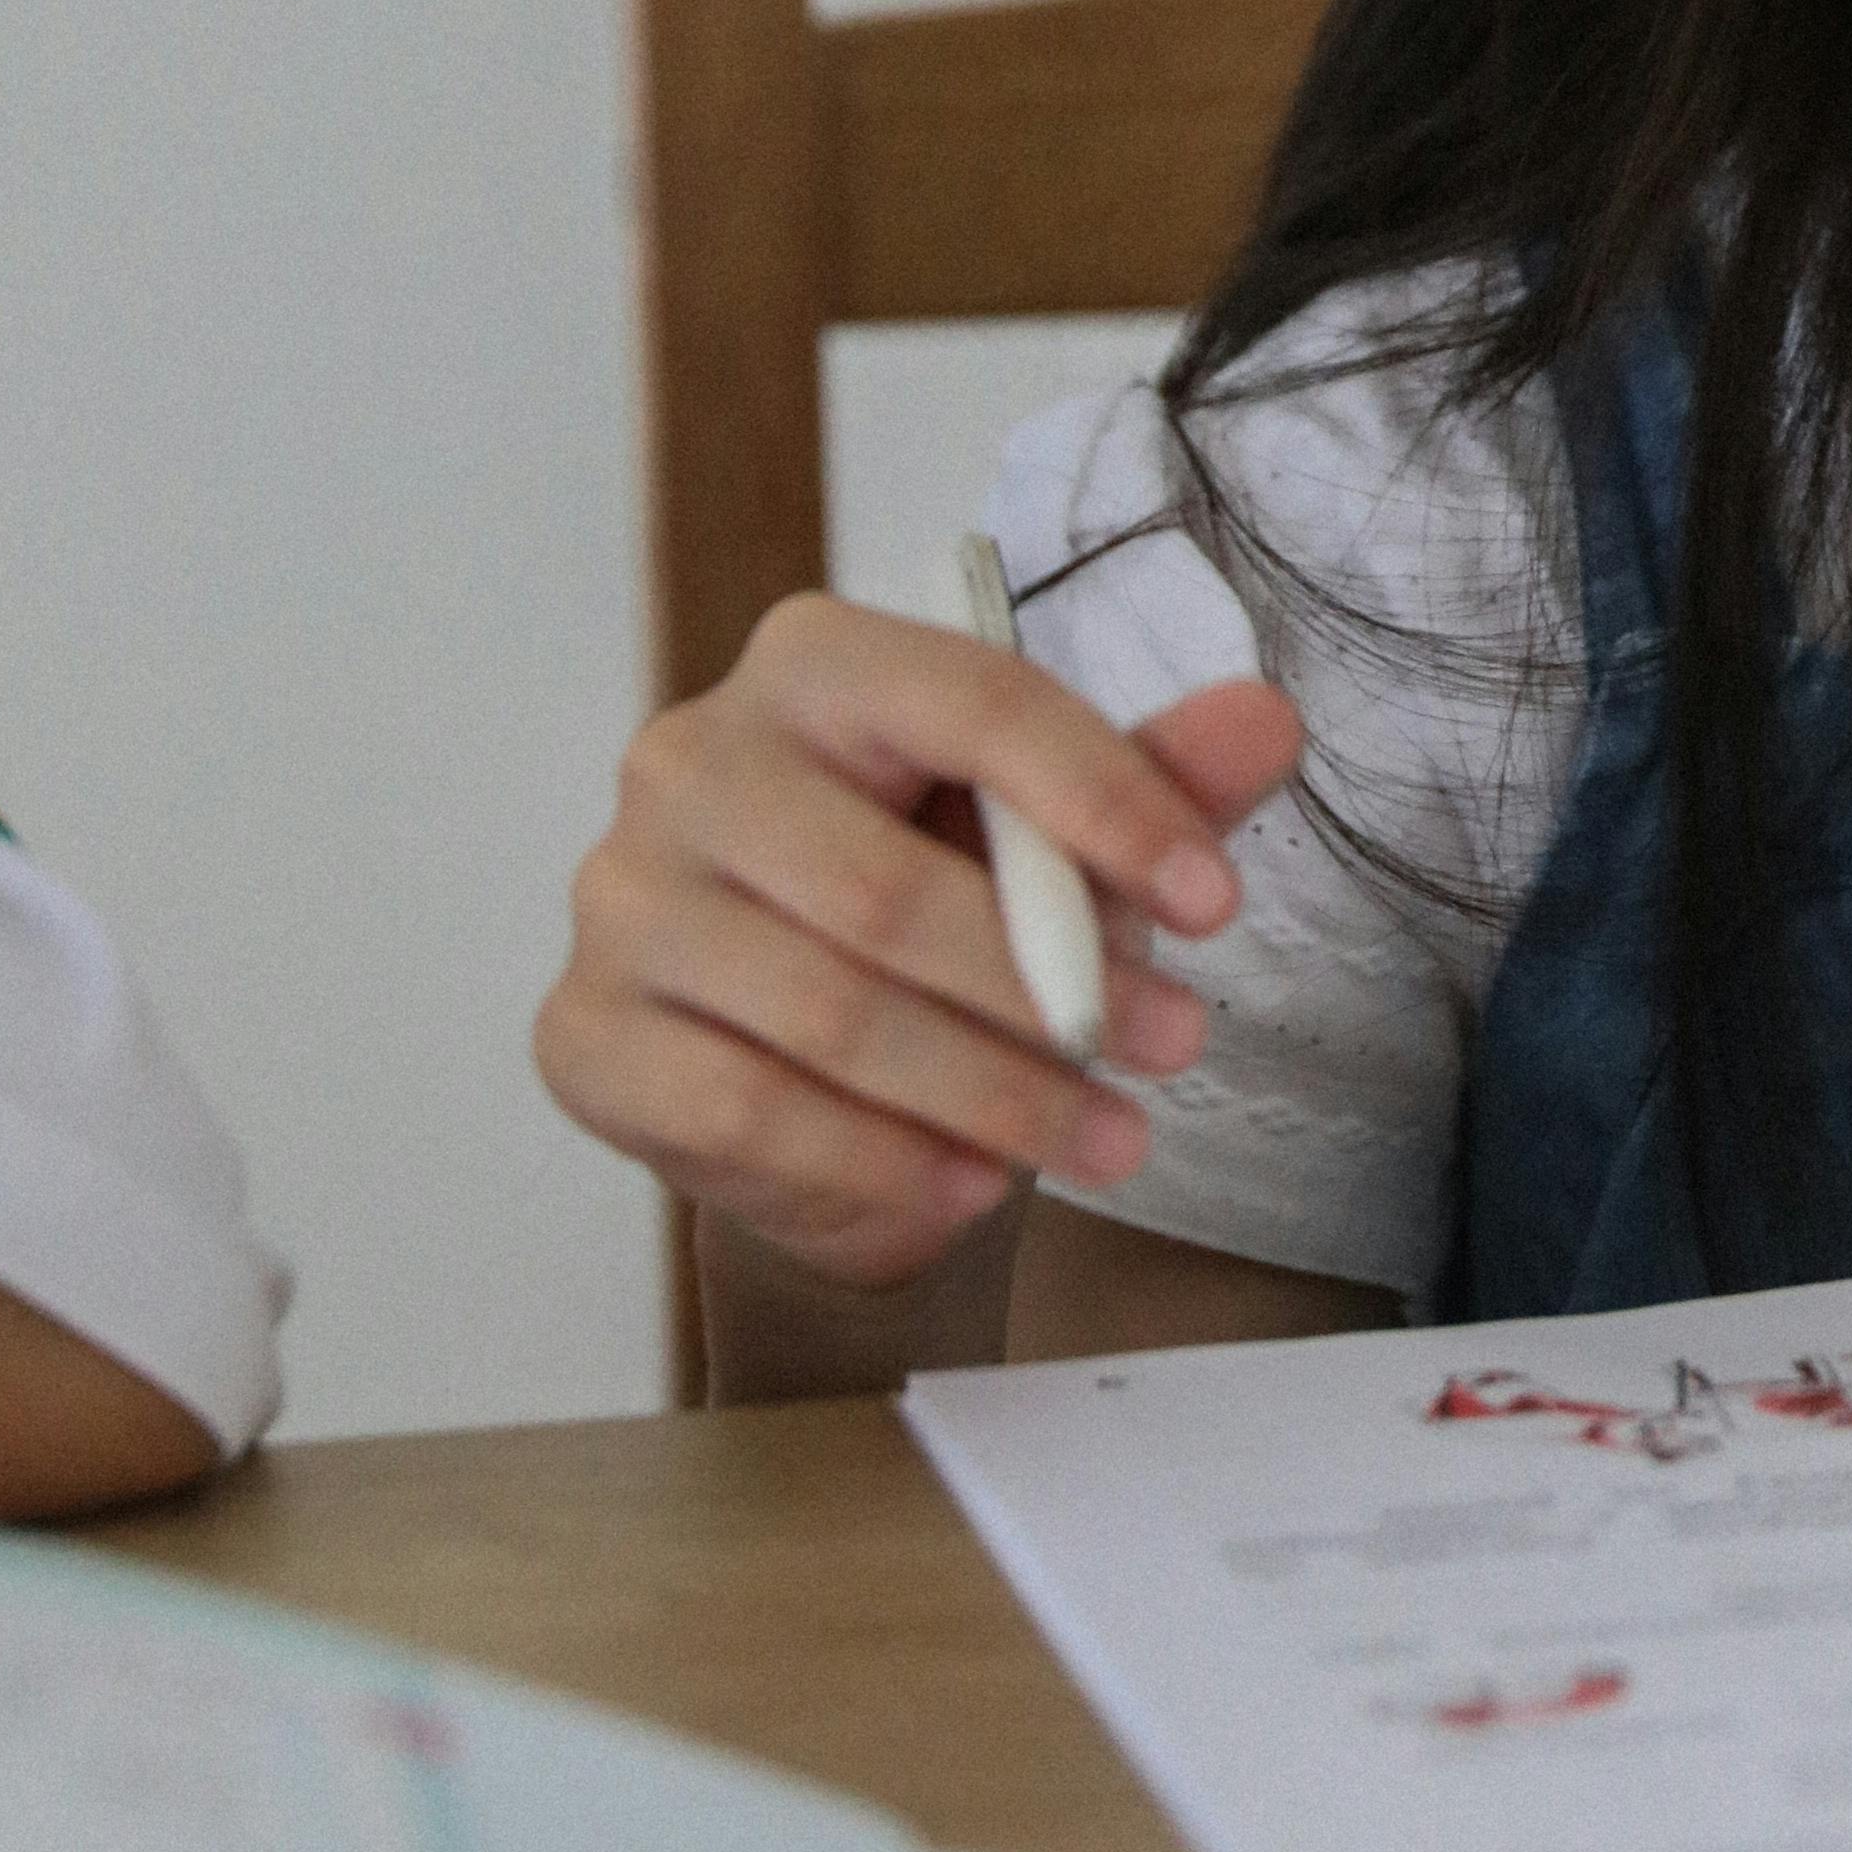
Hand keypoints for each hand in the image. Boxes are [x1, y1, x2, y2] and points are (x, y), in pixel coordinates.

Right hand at [534, 597, 1303, 1289]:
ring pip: (829, 1017)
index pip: (971, 704)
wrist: (816, 1064)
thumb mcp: (1060, 836)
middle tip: (1175, 1050)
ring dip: (992, 1096)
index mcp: (813, 665)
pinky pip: (746, 1114)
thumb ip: (1157, 779)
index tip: (1216, 905)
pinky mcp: (586, 1036)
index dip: (1106, 802)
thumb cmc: (946, 903)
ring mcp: (620, 901)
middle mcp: (688, 762)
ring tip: (1107, 1140)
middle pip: (888, 890)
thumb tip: (1266, 721)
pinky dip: (880, 1161)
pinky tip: (975, 1186)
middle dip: (1053, 990)